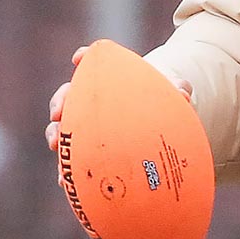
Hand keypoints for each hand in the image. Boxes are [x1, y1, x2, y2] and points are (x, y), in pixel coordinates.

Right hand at [45, 45, 191, 189]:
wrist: (158, 124)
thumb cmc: (161, 102)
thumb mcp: (171, 93)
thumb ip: (177, 88)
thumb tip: (184, 93)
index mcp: (108, 80)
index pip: (92, 63)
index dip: (84, 58)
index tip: (80, 58)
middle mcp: (90, 99)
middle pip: (68, 95)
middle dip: (60, 102)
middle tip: (58, 113)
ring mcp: (85, 124)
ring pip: (61, 126)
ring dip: (55, 134)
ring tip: (55, 145)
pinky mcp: (85, 148)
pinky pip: (72, 158)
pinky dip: (65, 168)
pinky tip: (64, 180)